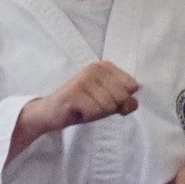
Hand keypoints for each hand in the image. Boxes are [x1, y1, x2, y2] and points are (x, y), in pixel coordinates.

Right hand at [11, 61, 139, 156]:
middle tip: (93, 104)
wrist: (51, 113)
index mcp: (105, 66)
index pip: (133, 86)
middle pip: (122, 96)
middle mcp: (95, 68)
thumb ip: (126, 101)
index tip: (105, 99)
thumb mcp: (109, 102)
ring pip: (109, 105)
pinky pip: (95, 111)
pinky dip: (88, 116)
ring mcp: (83, 79)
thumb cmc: (82, 106)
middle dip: (110, 107)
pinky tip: (78, 111)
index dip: (122, 99)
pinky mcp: (73, 92)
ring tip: (85, 107)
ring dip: (98, 113)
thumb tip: (131, 103)